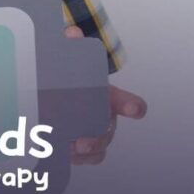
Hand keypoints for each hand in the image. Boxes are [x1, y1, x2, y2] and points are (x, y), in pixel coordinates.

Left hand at [63, 25, 146, 164]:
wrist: (62, 92)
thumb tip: (72, 33)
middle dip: (98, 140)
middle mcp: (105, 118)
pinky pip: (83, 158)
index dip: (131, 105)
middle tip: (80, 144)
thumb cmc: (75, 79)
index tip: (134, 109)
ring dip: (84, 155)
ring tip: (66, 152)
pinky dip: (74, 160)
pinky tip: (58, 157)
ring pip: (97, 150)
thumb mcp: (72, 62)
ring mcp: (95, 134)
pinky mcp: (81, 147)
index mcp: (107, 97)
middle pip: (108, 133)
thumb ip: (73, 47)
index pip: (126, 101)